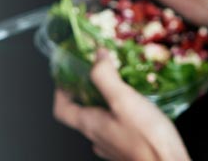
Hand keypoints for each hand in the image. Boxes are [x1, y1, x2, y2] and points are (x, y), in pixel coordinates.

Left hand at [53, 50, 189, 160]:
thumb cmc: (147, 137)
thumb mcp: (124, 100)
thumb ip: (106, 77)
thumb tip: (97, 56)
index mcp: (91, 125)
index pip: (62, 110)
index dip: (60, 92)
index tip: (66, 77)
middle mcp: (98, 138)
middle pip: (82, 114)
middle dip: (87, 92)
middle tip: (99, 74)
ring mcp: (113, 146)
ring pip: (101, 121)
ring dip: (106, 102)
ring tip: (120, 85)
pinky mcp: (130, 149)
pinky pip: (118, 128)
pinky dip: (122, 113)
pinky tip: (138, 106)